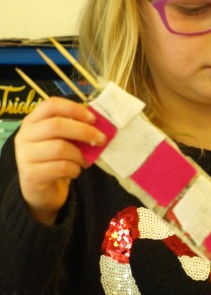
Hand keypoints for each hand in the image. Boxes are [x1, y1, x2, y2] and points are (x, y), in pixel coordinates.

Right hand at [13, 96, 108, 224]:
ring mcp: (25, 155)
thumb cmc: (56, 159)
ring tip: (85, 161)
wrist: (42, 189)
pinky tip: (75, 171)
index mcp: (33, 122)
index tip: (93, 119)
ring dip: (80, 155)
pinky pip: (61, 167)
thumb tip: (102, 123)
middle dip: (84, 132)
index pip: (50, 105)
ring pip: (60, 148)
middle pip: (56, 125)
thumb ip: (75, 129)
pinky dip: (75, 169)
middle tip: (101, 140)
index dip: (74, 109)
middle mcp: (25, 136)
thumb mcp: (63, 140)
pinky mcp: (31, 174)